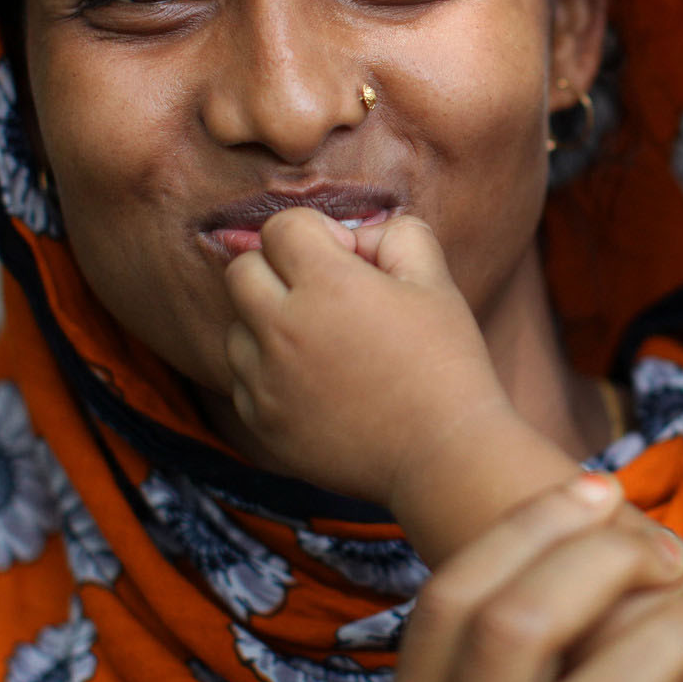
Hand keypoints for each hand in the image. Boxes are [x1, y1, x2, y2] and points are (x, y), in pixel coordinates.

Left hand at [222, 209, 516, 505]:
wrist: (442, 454)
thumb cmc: (446, 363)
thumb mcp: (435, 281)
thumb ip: (395, 235)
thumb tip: (355, 237)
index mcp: (327, 284)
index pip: (280, 227)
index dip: (316, 232)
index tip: (349, 259)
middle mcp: (283, 328)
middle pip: (241, 271)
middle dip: (278, 268)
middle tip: (324, 293)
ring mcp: (266, 380)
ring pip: (236, 327)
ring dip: (267, 322)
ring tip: (320, 342)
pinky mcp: (262, 422)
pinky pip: (242, 379)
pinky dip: (267, 373)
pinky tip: (314, 382)